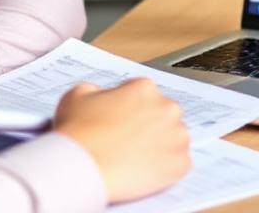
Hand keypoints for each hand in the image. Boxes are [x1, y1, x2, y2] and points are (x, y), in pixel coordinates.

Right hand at [54, 78, 190, 202]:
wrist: (82, 167)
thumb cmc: (79, 133)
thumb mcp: (78, 94)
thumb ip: (97, 90)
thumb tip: (102, 96)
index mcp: (145, 88)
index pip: (144, 94)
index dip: (131, 108)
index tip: (123, 119)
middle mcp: (167, 108)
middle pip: (163, 115)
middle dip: (149, 125)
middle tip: (129, 140)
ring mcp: (177, 137)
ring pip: (173, 139)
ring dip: (160, 145)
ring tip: (136, 157)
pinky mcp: (180, 164)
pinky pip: (178, 164)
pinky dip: (165, 168)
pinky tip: (145, 171)